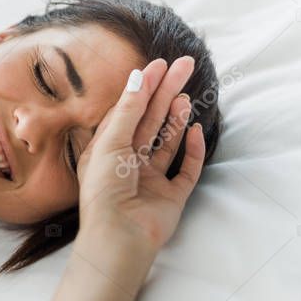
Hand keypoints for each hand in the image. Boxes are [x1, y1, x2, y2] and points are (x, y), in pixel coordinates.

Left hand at [75, 56, 204, 252]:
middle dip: (167, 92)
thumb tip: (138, 75)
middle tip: (185, 67)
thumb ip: (128, 109)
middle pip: (151, 119)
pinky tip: (195, 130)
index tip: (160, 64)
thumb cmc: (105, 189)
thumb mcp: (111, 142)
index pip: (128, 109)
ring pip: (168, 141)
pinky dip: (192, 150)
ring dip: (177, 118)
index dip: (144, 86)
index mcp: (108, 148)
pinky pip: (186, 169)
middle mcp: (129, 161)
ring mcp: (151, 178)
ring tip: (185, 97)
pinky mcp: (171, 195)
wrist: (118, 236)